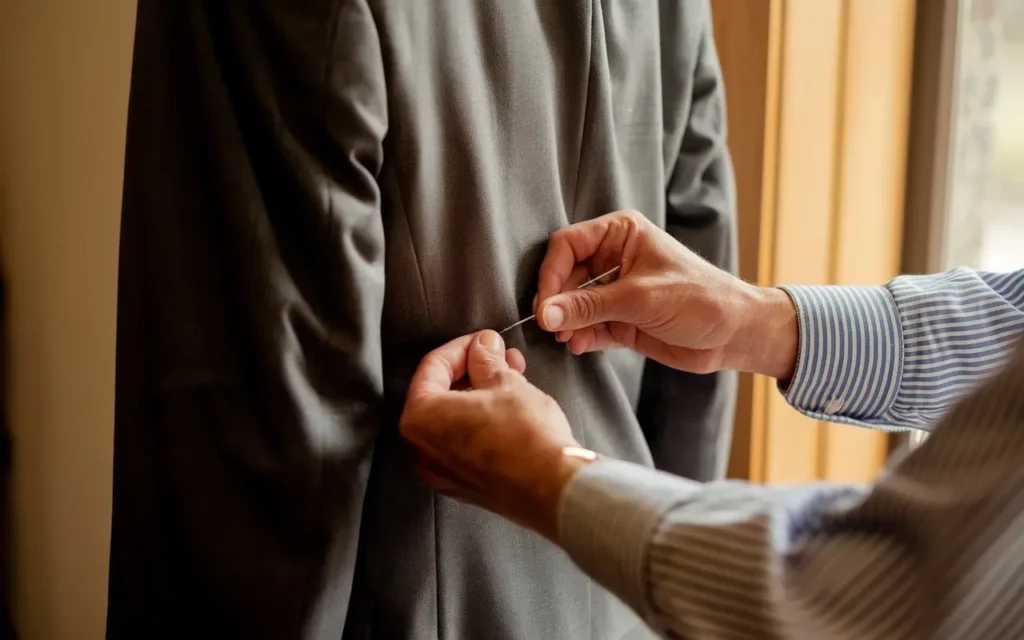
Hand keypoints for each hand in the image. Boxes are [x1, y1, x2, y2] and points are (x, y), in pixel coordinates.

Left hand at [399, 330, 587, 540]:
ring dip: (480, 394)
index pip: (433, 366)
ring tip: (511, 379)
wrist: (554, 488)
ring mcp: (443, 471)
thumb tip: (483, 348)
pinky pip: (464, 443)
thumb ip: (487, 360)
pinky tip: (507, 411)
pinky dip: (480, 423)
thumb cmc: (528, 441)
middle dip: (473, 370)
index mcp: (422, 418)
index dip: (463, 347)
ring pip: (454, 419)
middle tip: (499, 357)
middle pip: (440, 393)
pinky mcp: (465, 485)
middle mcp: (424, 449)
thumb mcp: (507, 383)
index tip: (483, 342)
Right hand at [535, 210, 797, 379]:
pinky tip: (578, 345)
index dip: (551, 273)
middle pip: (565, 275)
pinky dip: (579, 336)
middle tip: (551, 325)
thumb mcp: (640, 298)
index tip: (545, 303)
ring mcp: (616, 291)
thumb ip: (589, 306)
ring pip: (573, 303)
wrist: (736, 333)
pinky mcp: (620, 320)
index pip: (568, 245)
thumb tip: (545, 313)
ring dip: (566, 322)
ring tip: (567, 339)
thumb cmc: (701, 298)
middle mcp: (614, 258)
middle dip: (556, 301)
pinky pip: (587, 325)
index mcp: (620, 233)